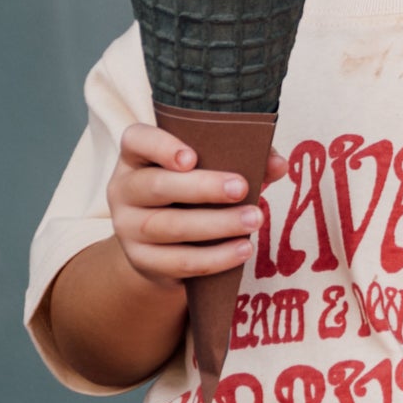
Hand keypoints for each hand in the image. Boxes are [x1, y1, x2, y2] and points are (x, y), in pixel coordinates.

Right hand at [105, 122, 265, 289]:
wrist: (164, 248)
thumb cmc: (193, 196)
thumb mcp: (210, 171)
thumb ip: (244, 160)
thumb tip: (277, 164)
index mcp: (138, 158)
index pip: (136, 141)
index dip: (160, 146)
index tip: (192, 157)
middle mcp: (125, 190)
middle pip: (156, 186)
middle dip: (202, 187)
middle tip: (241, 188)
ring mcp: (128, 228)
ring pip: (170, 227)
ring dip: (216, 224)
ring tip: (254, 220)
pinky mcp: (143, 260)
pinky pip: (178, 261)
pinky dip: (214, 257)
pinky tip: (242, 250)